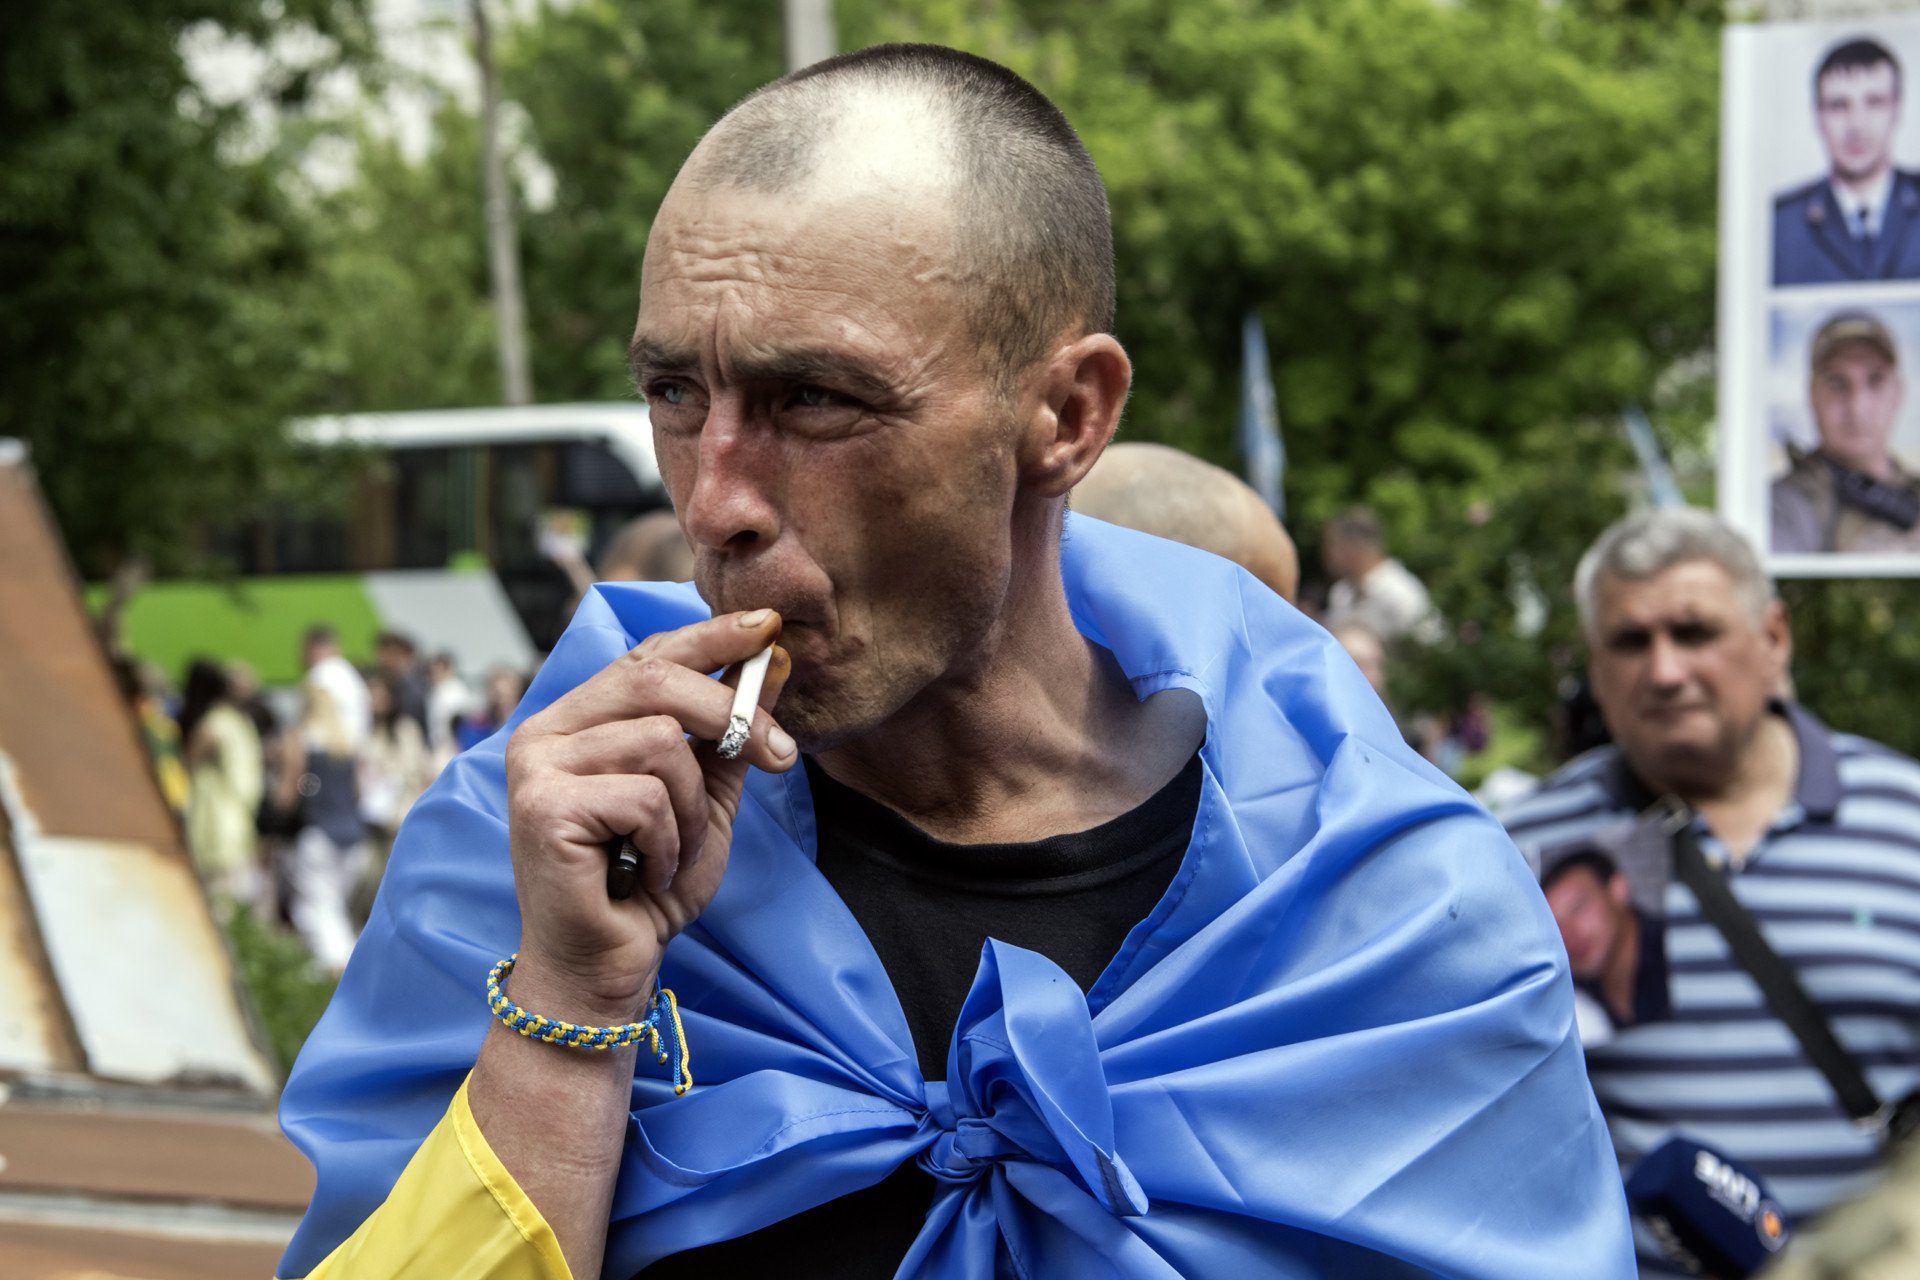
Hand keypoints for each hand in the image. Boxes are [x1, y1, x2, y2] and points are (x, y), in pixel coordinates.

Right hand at [503, 610, 793, 1022]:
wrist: (608, 969)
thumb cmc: (648, 887)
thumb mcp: (706, 800)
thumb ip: (732, 734)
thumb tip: (774, 660)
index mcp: (580, 721)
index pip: (647, 656)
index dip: (709, 638)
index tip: (768, 629)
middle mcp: (546, 732)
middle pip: (654, 681)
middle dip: (732, 715)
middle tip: (780, 759)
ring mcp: (536, 767)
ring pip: (659, 743)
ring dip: (693, 809)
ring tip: (674, 851)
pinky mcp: (543, 808)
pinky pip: (644, 797)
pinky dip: (668, 841)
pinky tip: (645, 872)